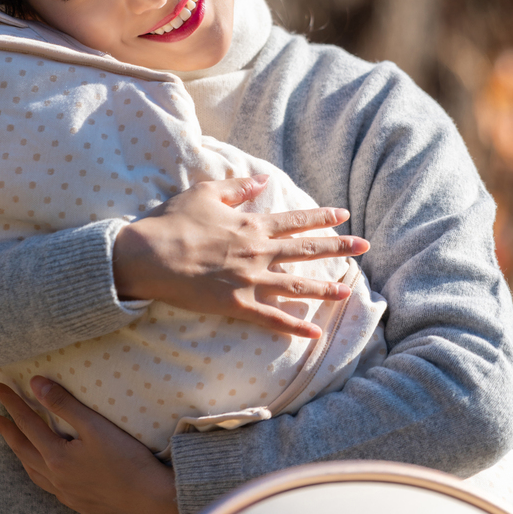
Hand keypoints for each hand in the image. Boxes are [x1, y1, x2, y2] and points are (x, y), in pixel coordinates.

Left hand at [0, 378, 178, 513]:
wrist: (152, 497)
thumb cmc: (126, 458)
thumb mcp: (95, 425)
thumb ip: (64, 404)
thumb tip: (36, 384)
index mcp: (56, 458)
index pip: (26, 423)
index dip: (11, 403)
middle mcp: (56, 480)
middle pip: (23, 450)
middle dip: (7, 431)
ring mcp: (68, 496)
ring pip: (35, 473)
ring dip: (22, 455)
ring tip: (16, 444)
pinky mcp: (82, 506)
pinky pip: (52, 489)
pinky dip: (42, 475)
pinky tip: (51, 474)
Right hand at [113, 176, 368, 337]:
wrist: (148, 255)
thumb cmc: (173, 221)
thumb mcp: (205, 194)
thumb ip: (237, 188)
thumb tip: (261, 180)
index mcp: (251, 225)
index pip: (295, 220)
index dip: (321, 217)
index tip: (343, 214)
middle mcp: (257, 252)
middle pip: (305, 250)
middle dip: (338, 247)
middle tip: (364, 245)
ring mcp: (249, 280)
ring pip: (296, 286)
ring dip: (325, 289)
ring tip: (349, 292)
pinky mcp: (236, 305)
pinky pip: (271, 319)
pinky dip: (293, 327)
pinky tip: (313, 334)